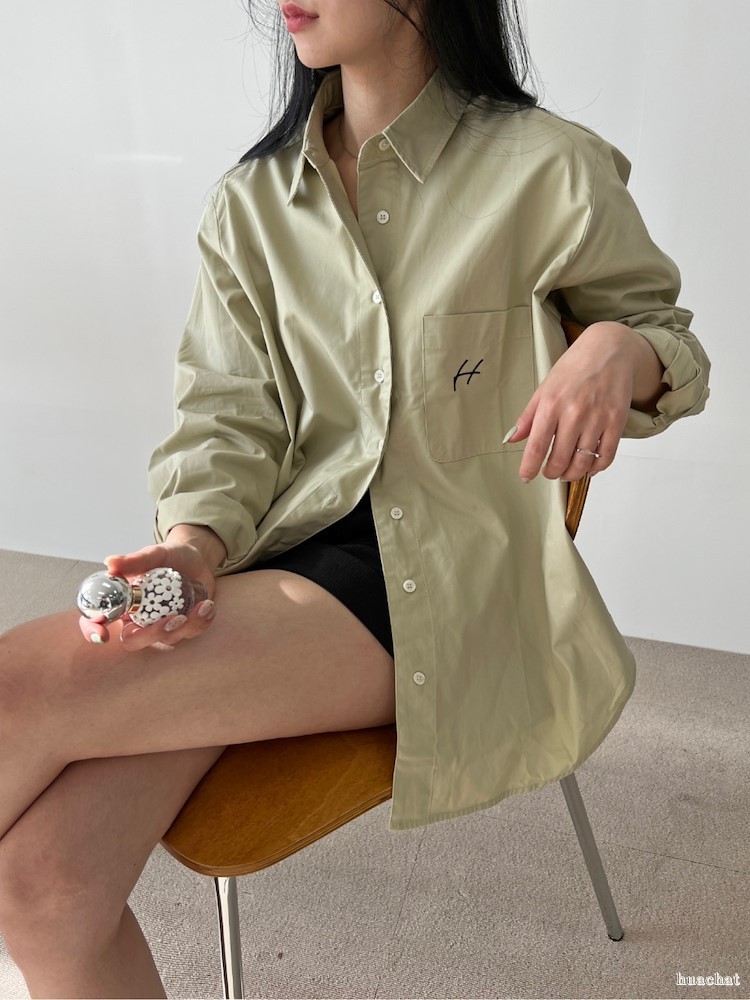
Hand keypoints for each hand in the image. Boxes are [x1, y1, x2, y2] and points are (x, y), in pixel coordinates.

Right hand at [78, 539, 217, 650]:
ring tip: (203, 605)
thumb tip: (110, 562)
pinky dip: (201, 622)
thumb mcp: (154, 554)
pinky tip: (208, 605)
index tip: (102, 634)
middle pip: (132, 641)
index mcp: (121, 602)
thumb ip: (134, 560)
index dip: (91, 631)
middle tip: (172, 619)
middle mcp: (137, 619)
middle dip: (151, 635)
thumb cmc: (168, 556)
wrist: (195, 558)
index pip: (96, 621)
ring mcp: (160, 626)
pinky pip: (190, 634)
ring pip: (166, 639)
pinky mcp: (182, 628)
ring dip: (186, 626)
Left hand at [505, 322, 649, 482]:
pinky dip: (596, 468)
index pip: (536, 446)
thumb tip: (512, 439)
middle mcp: (574, 413)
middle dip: (551, 473)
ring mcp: (597, 418)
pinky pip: (606, 456)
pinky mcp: (617, 421)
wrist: (609, 349)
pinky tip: (589, 467)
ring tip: (567, 472)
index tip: (526, 477)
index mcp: (552, 404)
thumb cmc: (574, 368)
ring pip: (583, 462)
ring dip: (572, 474)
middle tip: (549, 472)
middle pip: (559, 459)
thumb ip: (528, 417)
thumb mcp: (545, 388)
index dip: (529, 468)